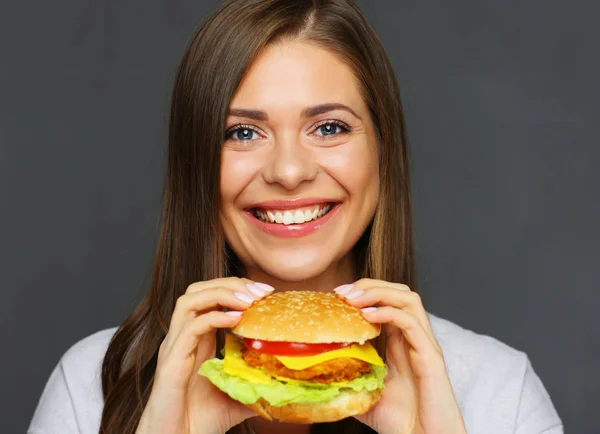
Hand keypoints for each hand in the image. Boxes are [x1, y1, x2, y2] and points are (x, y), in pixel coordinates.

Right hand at [137, 277, 273, 433]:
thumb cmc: (197, 421)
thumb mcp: (236, 397)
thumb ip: (256, 385)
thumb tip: (286, 382)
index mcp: (196, 340)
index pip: (210, 297)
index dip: (237, 288)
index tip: (266, 292)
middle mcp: (182, 338)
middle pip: (199, 289)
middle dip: (231, 283)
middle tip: (260, 291)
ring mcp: (175, 347)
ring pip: (190, 299)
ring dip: (222, 293)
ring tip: (249, 300)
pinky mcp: (171, 362)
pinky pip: (190, 327)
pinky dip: (215, 317)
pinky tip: (237, 319)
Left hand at [335, 279, 466, 433]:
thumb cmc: (401, 422)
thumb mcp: (364, 394)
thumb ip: (347, 379)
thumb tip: (315, 375)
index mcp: (401, 342)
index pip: (387, 300)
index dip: (363, 291)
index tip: (336, 295)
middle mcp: (415, 338)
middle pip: (399, 291)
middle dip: (370, 284)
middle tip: (342, 292)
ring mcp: (425, 345)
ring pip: (409, 298)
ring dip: (379, 292)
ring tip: (353, 299)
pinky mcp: (431, 357)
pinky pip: (411, 323)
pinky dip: (388, 312)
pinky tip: (367, 316)